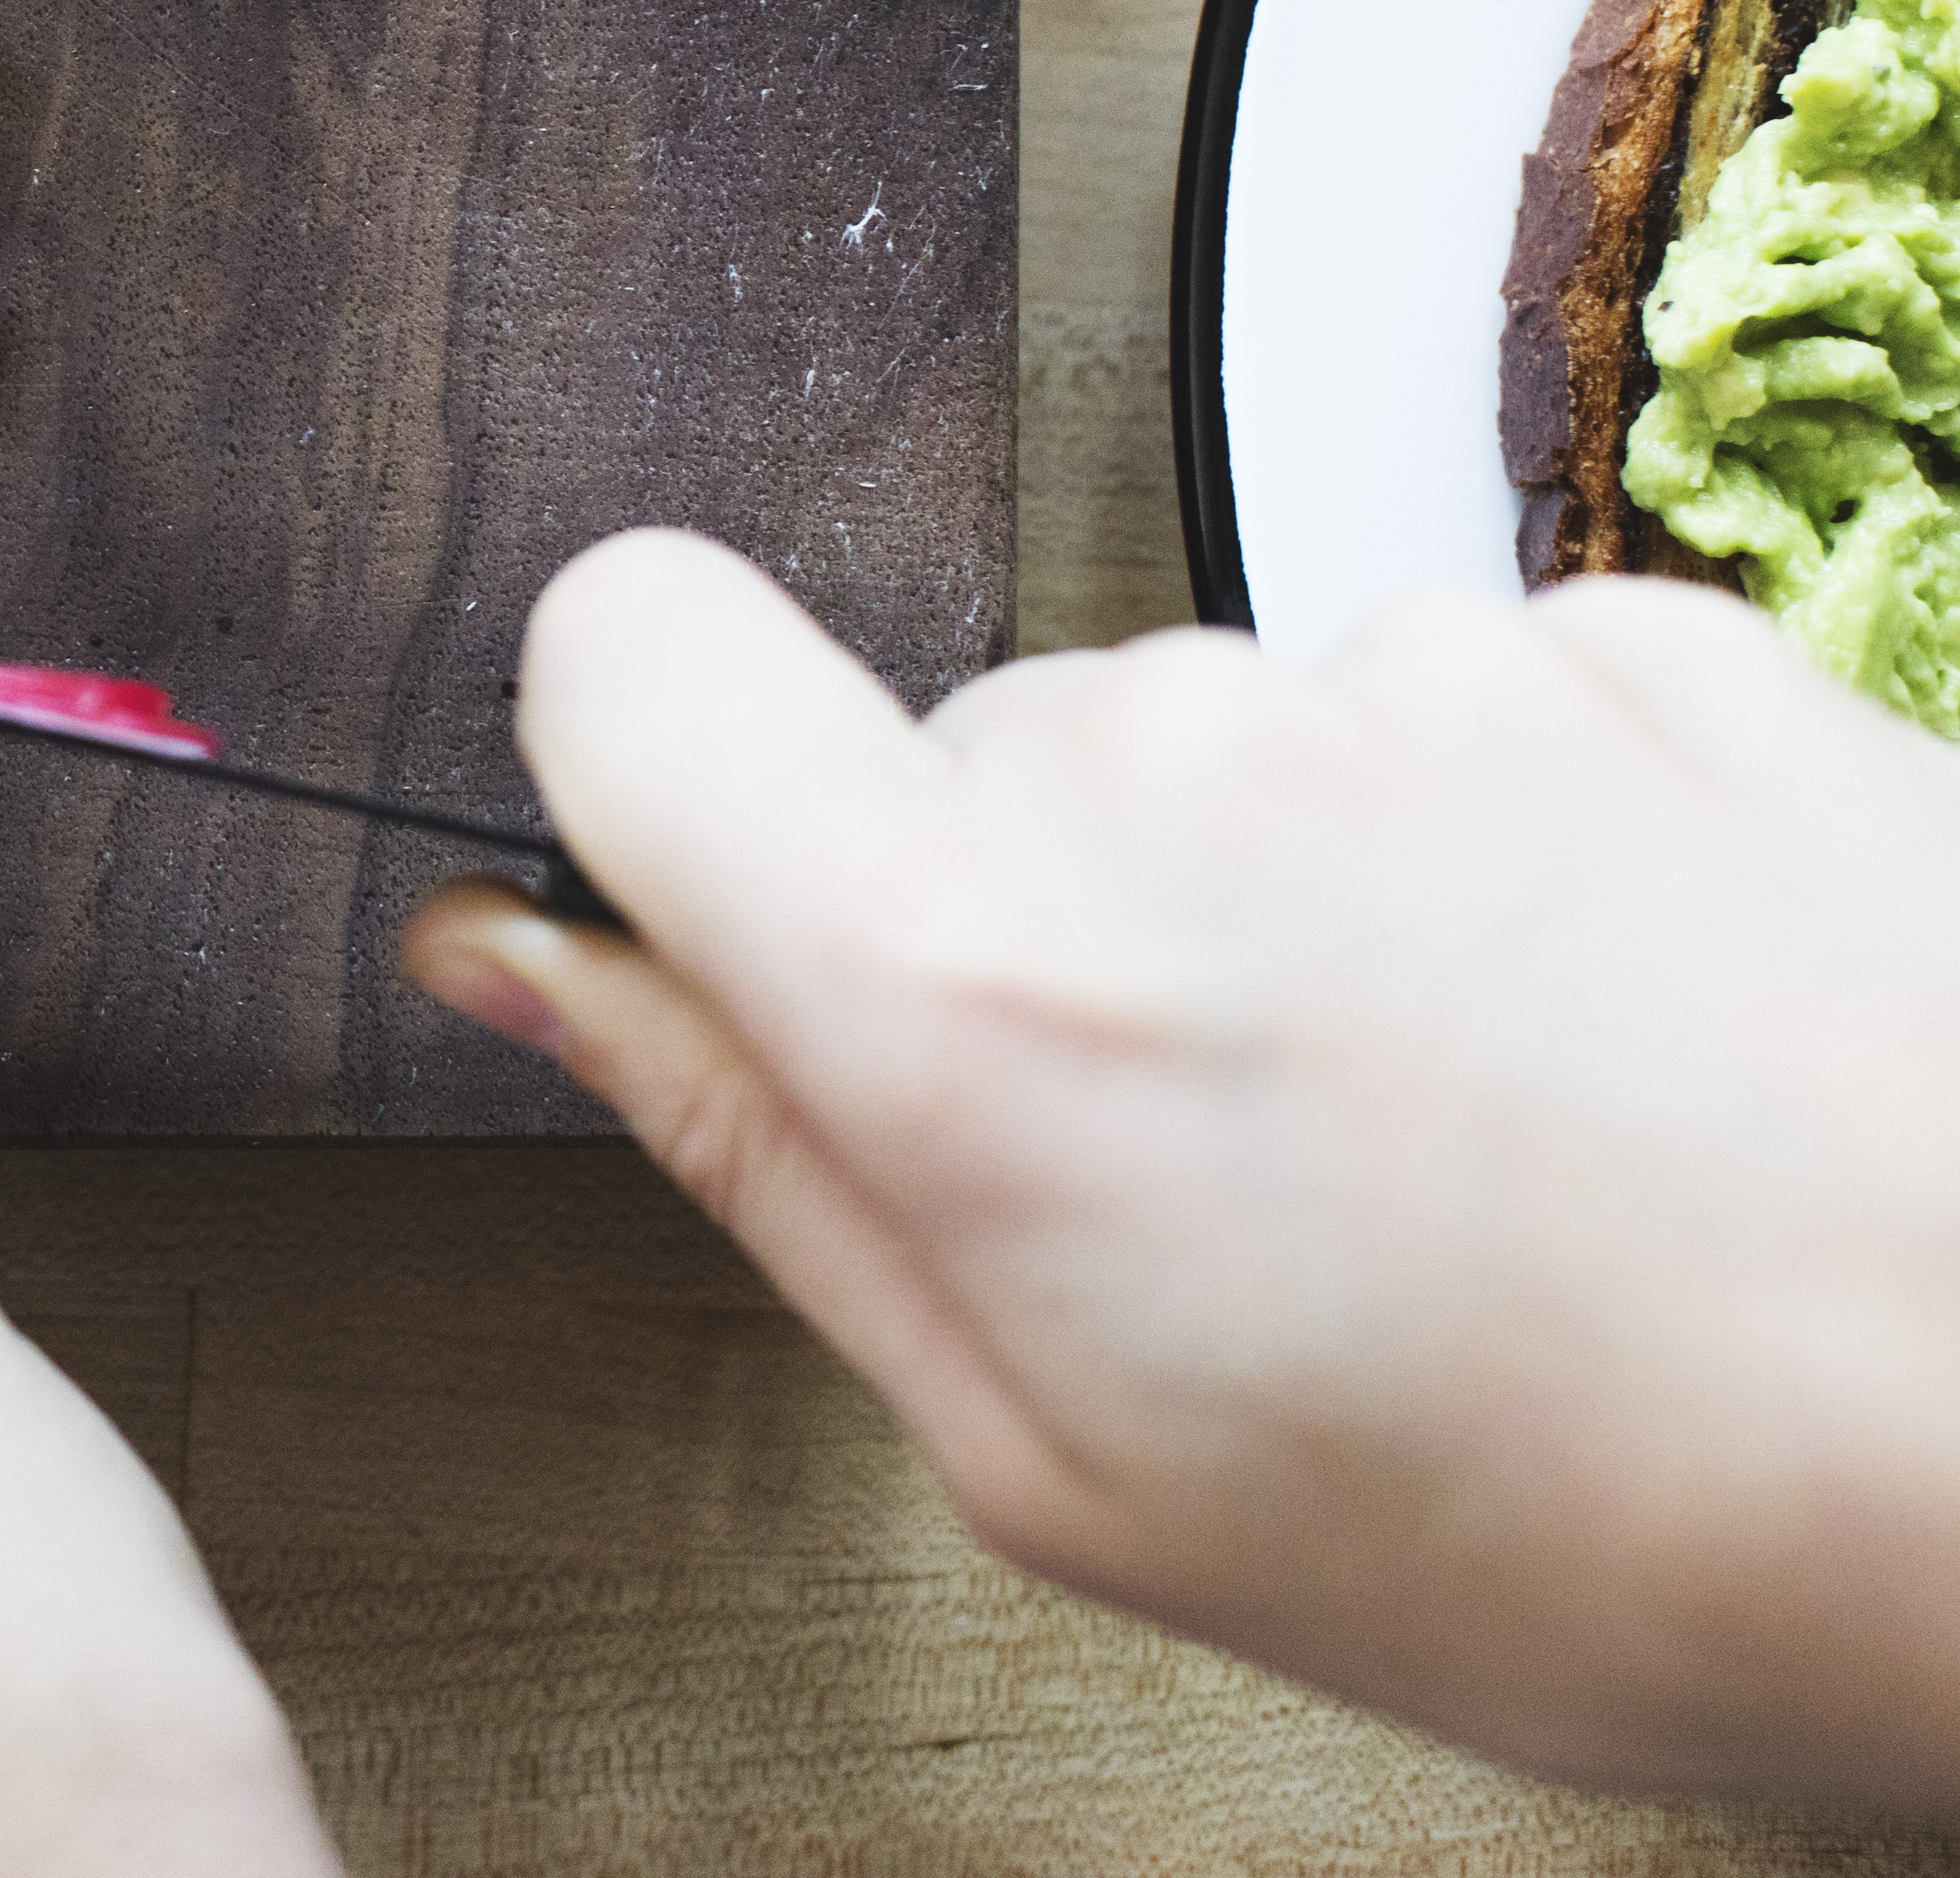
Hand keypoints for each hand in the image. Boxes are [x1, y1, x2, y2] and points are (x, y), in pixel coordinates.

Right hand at [407, 532, 1959, 1806]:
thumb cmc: (1588, 1524)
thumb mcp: (1064, 1451)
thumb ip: (754, 1152)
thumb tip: (527, 961)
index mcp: (973, 988)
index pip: (626, 649)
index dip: (645, 752)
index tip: (739, 884)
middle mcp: (1164, 762)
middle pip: (957, 745)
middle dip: (1041, 922)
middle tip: (1238, 1165)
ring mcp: (1414, 672)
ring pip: (1212, 734)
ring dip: (1288, 896)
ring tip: (1481, 1127)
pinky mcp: (1629, 632)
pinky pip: (1437, 701)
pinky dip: (1489, 847)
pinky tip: (1613, 1038)